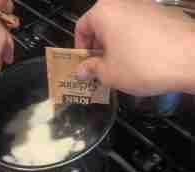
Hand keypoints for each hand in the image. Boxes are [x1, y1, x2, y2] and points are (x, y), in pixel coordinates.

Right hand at [75, 0, 194, 95]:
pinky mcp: (163, 13)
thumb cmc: (141, 65)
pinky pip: (138, 27)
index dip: (79, 49)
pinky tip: (142, 60)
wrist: (191, 59)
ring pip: (120, 27)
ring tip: (121, 67)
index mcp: (104, 12)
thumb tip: (81, 71)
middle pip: (101, 26)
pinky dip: (133, 42)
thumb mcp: (108, 74)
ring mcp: (146, 5)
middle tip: (101, 69)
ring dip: (115, 46)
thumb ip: (90, 70)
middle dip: (98, 49)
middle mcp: (123, 3)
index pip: (81, 28)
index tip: (84, 65)